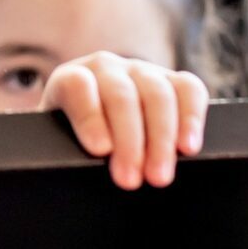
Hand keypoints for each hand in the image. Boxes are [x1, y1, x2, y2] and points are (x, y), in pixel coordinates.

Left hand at [42, 52, 208, 189]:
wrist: (94, 137)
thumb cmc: (72, 147)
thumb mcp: (56, 146)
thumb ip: (56, 152)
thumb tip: (69, 175)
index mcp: (68, 79)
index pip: (77, 86)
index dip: (89, 116)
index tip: (99, 150)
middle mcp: (105, 68)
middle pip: (121, 95)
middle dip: (128, 140)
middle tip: (130, 180)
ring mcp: (141, 71)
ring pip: (157, 93)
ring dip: (161, 137)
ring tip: (159, 177)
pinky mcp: (173, 80)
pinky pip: (189, 89)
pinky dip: (191, 117)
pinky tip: (189, 147)